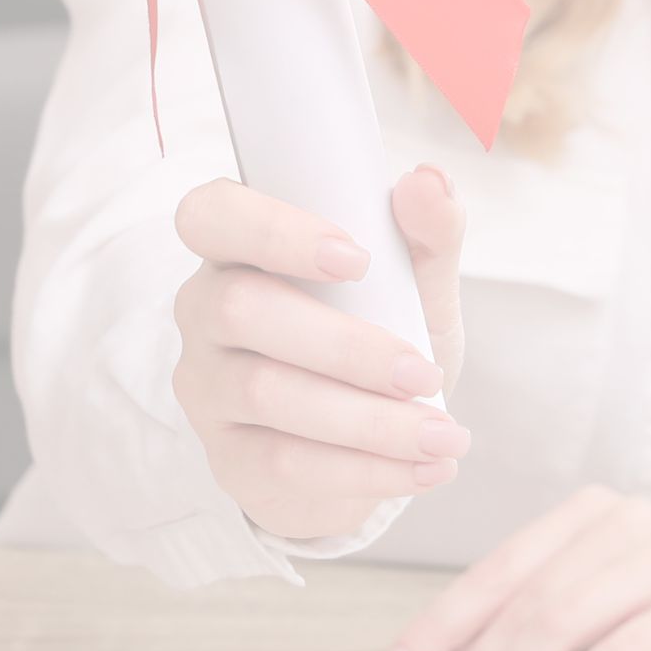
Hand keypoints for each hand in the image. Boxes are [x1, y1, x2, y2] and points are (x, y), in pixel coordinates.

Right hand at [165, 168, 470, 544]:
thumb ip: (426, 237)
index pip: (213, 216)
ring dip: (368, 420)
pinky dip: (369, 469)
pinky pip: (286, 463)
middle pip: (241, 310)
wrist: (371, 444)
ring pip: (266, 394)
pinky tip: (427, 470)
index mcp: (241, 250)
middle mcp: (205, 312)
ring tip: (445, 436)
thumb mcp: (415, 290)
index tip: (356, 256)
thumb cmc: (383, 340)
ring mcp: (208, 387)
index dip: (272, 229)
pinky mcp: (229, 456)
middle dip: (344, 345)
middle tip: (424, 375)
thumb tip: (429, 180)